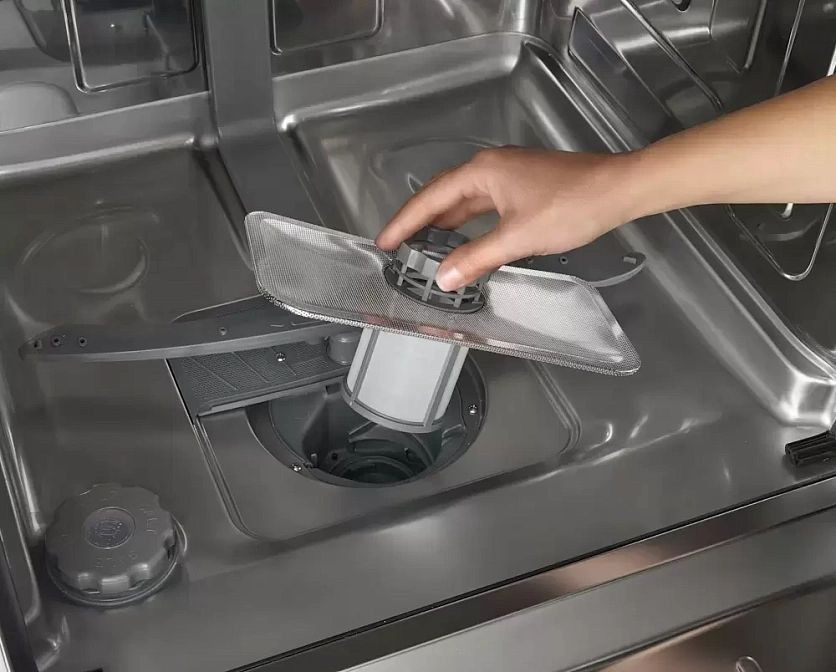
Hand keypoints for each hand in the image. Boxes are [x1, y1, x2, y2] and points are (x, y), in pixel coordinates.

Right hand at [375, 147, 635, 290]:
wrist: (619, 190)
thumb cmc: (571, 206)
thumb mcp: (517, 238)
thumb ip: (476, 258)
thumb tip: (444, 276)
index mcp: (482, 172)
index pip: (430, 199)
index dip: (405, 222)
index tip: (384, 242)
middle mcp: (491, 167)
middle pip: (444, 196)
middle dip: (420, 222)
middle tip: (398, 247)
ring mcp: (509, 175)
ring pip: (466, 201)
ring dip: (445, 223)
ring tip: (425, 246)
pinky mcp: (525, 185)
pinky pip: (485, 205)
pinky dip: (470, 223)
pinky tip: (468, 240)